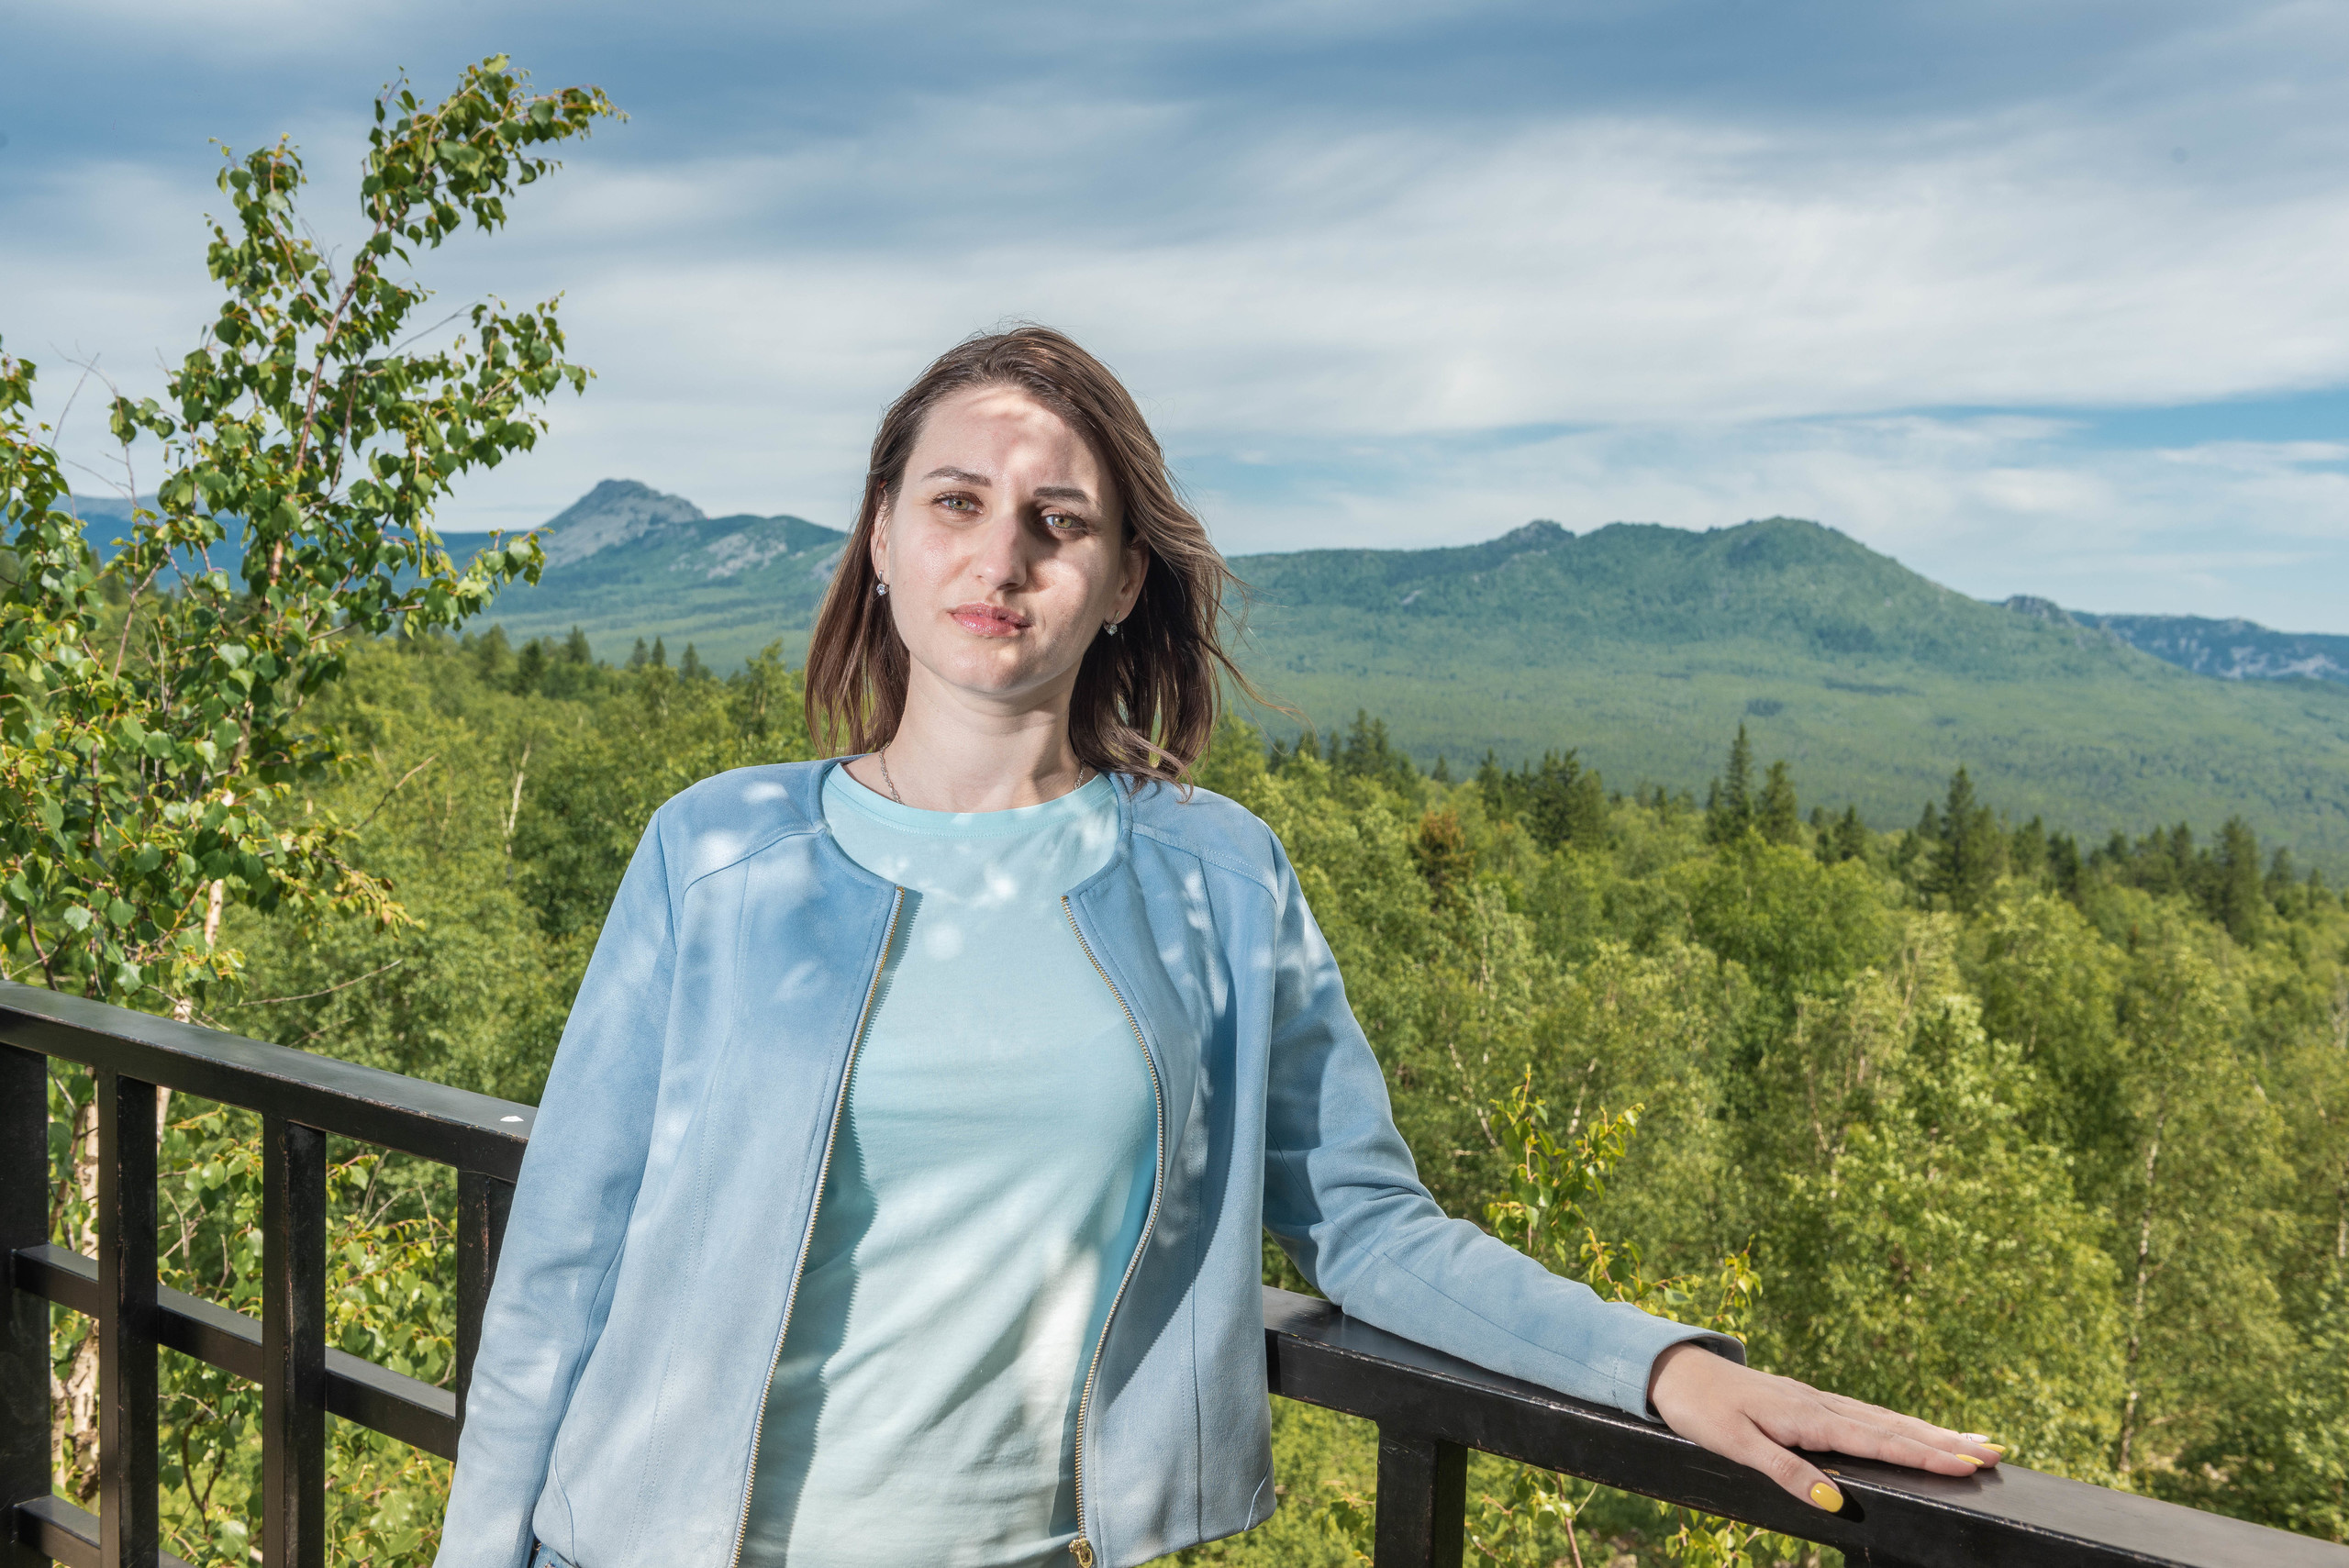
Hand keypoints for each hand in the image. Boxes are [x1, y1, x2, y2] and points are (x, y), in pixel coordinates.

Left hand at [1646, 1341, 2003, 1511]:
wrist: (1675, 1370)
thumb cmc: (1702, 1411)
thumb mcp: (1737, 1446)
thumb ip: (1787, 1472)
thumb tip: (1833, 1503)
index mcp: (1808, 1418)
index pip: (1877, 1441)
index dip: (1923, 1455)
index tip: (1967, 1464)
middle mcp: (1820, 1405)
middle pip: (1892, 1427)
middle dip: (1944, 1441)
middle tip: (1995, 1453)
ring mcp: (1816, 1401)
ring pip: (1883, 1418)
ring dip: (1928, 1430)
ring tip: (1973, 1440)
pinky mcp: (1807, 1401)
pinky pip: (1863, 1414)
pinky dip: (1896, 1423)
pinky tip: (1911, 1429)